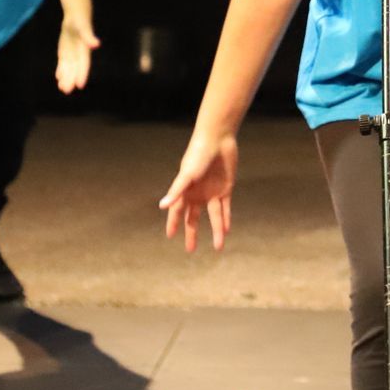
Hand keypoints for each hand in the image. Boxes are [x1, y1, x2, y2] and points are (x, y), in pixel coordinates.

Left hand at [56, 18, 99, 92]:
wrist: (77, 15)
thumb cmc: (81, 20)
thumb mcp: (83, 27)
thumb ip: (89, 36)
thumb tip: (96, 44)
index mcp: (85, 50)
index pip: (84, 64)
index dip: (82, 75)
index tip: (80, 85)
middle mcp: (79, 53)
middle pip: (75, 69)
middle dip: (71, 79)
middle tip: (66, 90)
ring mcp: (72, 52)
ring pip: (69, 68)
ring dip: (66, 78)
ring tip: (62, 88)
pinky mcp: (66, 50)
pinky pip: (63, 63)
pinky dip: (61, 70)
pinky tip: (58, 78)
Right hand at [160, 132, 237, 252]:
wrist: (218, 140)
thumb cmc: (198, 155)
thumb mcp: (186, 175)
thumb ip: (176, 191)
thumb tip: (162, 206)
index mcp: (185, 190)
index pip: (177, 211)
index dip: (173, 222)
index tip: (169, 236)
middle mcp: (197, 193)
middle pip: (194, 217)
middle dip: (192, 233)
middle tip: (190, 250)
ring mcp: (212, 192)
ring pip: (214, 216)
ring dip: (216, 230)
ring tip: (218, 246)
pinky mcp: (226, 189)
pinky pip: (226, 208)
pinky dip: (226, 219)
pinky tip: (227, 230)